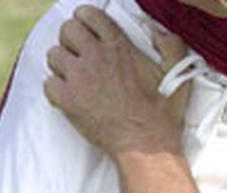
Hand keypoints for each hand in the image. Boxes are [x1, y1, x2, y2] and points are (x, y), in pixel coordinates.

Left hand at [44, 5, 189, 154]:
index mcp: (119, 47)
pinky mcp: (67, 100)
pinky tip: (69, 96)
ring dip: (62, 65)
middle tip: (80, 55)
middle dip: (72, 40)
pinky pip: (48, 83)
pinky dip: (56, 89)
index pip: (89, 15)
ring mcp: (79, 78)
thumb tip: (158, 34)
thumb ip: (172, 46)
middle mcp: (96, 57)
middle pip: (67, 30)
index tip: (89, 33)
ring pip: (53, 55)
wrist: (146, 144)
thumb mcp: (178, 75)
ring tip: (75, 78)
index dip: (86, 21)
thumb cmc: (162, 114)